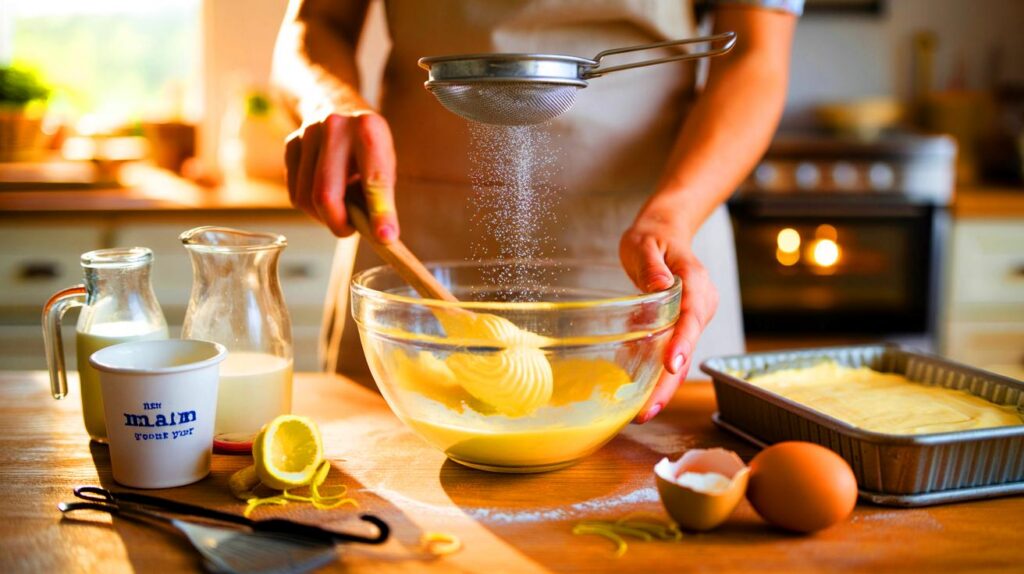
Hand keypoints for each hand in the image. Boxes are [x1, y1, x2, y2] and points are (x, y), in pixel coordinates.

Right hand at [284, 112, 398, 241]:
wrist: (335, 108)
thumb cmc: (366, 146)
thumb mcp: (385, 163)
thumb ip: (381, 197)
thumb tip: (380, 236)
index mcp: (369, 127)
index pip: (375, 178)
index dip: (380, 211)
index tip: (385, 237)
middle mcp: (335, 125)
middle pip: (326, 194)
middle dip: (339, 223)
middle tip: (350, 230)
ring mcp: (307, 133)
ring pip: (307, 198)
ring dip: (324, 217)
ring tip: (341, 209)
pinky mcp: (290, 144)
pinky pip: (295, 193)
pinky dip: (311, 207)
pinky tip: (325, 195)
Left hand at [619, 210, 718, 423]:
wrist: (666, 231)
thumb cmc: (654, 237)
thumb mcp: (646, 244)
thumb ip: (653, 267)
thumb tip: (662, 287)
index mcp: (696, 284)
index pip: (692, 317)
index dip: (682, 343)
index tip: (671, 365)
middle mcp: (701, 306)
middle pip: (687, 348)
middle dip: (669, 382)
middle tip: (648, 410)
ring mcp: (694, 319)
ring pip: (681, 358)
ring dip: (663, 387)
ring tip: (643, 413)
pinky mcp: (682, 328)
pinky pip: (672, 354)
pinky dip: (657, 376)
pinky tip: (639, 397)